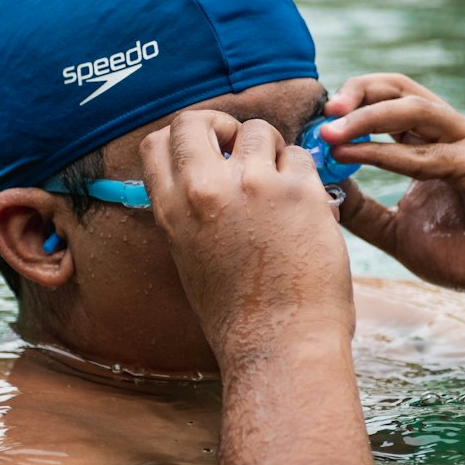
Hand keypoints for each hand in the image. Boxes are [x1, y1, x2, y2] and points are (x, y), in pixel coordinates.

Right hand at [140, 110, 353, 365]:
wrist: (279, 345)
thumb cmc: (237, 313)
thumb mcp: (190, 256)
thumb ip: (191, 209)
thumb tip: (209, 170)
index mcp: (172, 210)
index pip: (158, 141)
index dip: (185, 137)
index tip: (207, 150)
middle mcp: (206, 190)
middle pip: (200, 119)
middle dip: (223, 127)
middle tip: (242, 151)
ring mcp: (254, 186)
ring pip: (260, 131)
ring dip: (273, 153)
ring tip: (281, 192)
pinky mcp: (298, 192)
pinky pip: (301, 157)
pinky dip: (305, 176)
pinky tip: (306, 211)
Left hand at [321, 74, 464, 309]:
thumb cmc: (464, 253)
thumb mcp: (396, 231)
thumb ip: (362, 210)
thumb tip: (320, 189)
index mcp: (434, 140)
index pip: (390, 98)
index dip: (352, 102)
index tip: (315, 122)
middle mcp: (454, 132)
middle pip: (400, 89)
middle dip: (358, 94)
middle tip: (323, 115)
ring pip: (414, 110)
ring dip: (367, 118)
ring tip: (332, 134)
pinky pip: (429, 154)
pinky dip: (387, 154)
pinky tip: (357, 157)